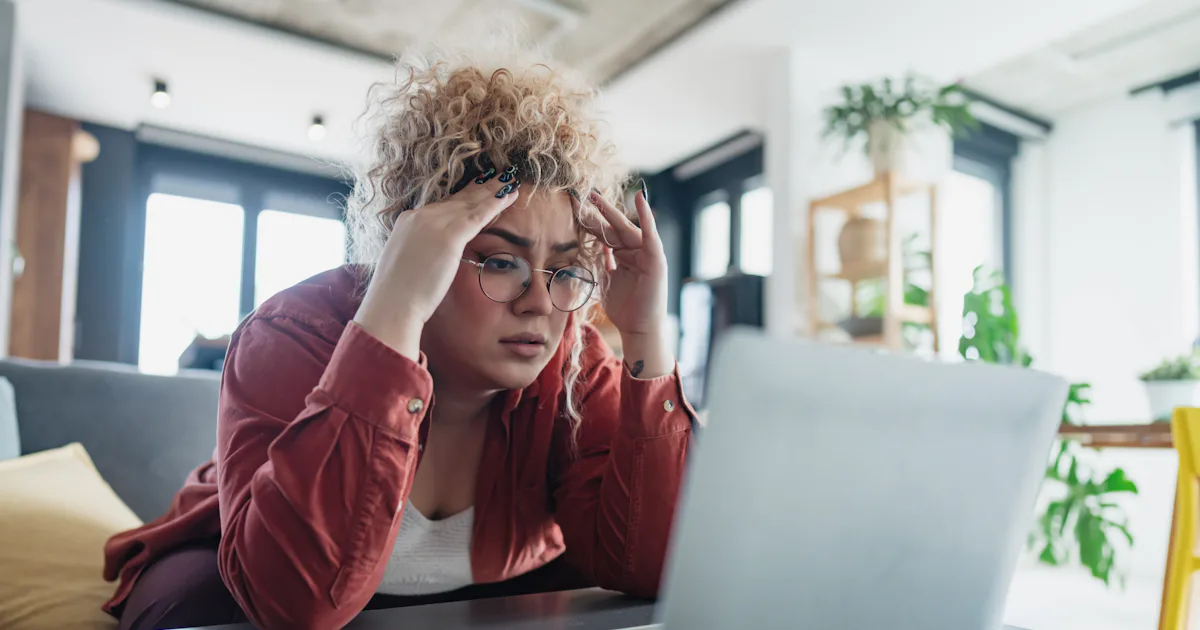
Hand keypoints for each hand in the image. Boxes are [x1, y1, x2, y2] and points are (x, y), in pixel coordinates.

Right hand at [354, 169, 520, 358]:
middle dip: (479, 189)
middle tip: (498, 177)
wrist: (391, 305)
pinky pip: (478, 216)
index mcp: (407, 221)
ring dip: (492, 191)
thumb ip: (420, 253)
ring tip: (509, 182)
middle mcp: (419, 216)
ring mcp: (433, 224)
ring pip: (469, 204)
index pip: (441, 206)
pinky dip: (495, 204)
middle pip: (456, 200)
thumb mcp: (407, 264)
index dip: (462, 197)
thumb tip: (431, 259)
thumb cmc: (397, 296)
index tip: (476, 189)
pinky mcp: (449, 237)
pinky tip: (509, 196)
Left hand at [584, 186, 673, 377]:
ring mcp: (645, 253)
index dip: (589, 222)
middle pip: (612, 227)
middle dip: (598, 211)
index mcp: (622, 255)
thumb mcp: (605, 280)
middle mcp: (634, 250)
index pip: (603, 234)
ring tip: (597, 195)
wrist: (639, 328)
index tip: (574, 207)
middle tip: (584, 193)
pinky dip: (646, 216)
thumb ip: (600, 262)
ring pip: (625, 227)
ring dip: (611, 211)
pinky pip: (650, 233)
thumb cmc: (624, 308)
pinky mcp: (655, 257)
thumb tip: (587, 248)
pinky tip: (640, 197)